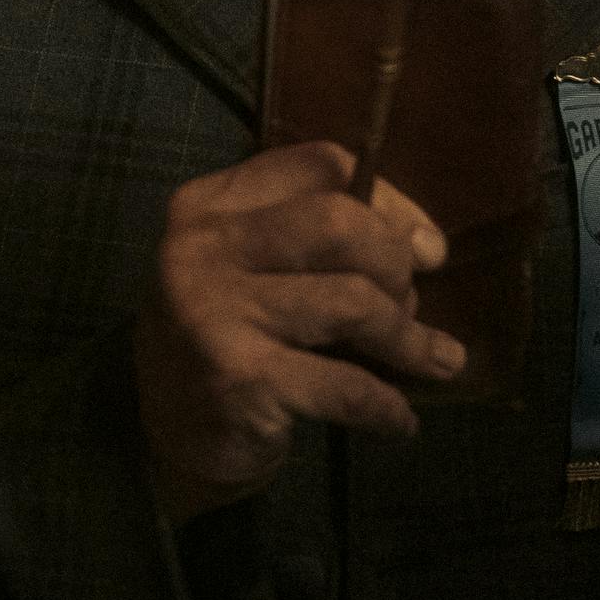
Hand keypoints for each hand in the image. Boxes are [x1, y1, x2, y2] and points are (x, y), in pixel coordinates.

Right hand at [131, 141, 460, 521]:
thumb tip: (430, 247)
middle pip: (339, 223)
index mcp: (210, 204)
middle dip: (396, 267)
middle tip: (410, 309)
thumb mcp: (259, 268)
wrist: (164, 433)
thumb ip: (328, 240)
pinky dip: (387, 406)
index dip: (391, 203)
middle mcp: (203, 247)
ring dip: (408, 338)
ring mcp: (217, 312)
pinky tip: (400, 420)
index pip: (320, 166)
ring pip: (353, 301)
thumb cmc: (231, 336)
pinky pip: (345, 386)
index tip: (427, 249)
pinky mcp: (240, 379)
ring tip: (435, 361)